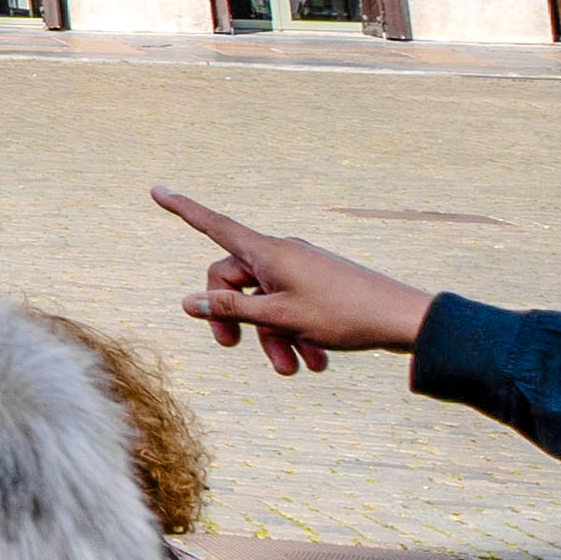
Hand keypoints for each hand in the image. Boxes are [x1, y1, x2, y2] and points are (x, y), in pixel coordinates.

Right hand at [154, 189, 437, 372]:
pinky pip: (292, 309)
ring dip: (272, 338)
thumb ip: (231, 310)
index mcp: (268, 253)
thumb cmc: (344, 315)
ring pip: (266, 303)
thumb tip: (188, 301)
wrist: (404, 320)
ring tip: (292, 370)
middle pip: (235, 281)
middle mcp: (282, 256)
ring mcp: (302, 271)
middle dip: (235, 319)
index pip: (213, 225)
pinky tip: (314, 362)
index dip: (182, 209)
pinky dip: (296, 336)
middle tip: (232, 348)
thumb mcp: (280, 317)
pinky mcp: (319, 287)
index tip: (156, 189)